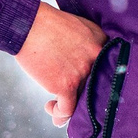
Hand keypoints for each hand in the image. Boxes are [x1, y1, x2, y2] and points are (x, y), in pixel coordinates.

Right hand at [13, 3, 105, 124]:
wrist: (28, 24)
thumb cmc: (48, 23)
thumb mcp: (80, 24)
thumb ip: (91, 41)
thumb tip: (89, 60)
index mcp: (102, 43)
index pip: (109, 69)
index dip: (99, 79)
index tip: (88, 83)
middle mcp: (96, 60)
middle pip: (98, 87)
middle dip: (87, 97)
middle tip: (76, 100)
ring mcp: (82, 73)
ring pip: (84, 102)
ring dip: (71, 108)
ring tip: (59, 107)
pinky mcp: (65, 85)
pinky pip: (68, 110)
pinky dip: (60, 114)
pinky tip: (50, 107)